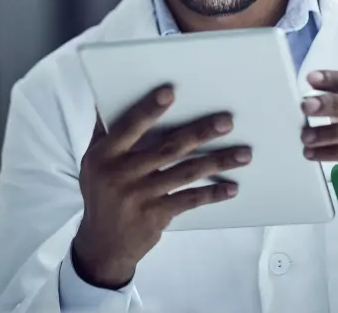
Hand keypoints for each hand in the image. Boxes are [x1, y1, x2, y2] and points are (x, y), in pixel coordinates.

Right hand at [73, 86, 251, 288]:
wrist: (103, 244)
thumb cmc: (100, 192)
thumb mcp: (93, 162)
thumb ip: (104, 133)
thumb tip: (106, 100)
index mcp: (105, 155)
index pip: (129, 127)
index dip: (149, 110)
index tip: (170, 93)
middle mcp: (122, 174)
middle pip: (167, 149)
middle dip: (199, 133)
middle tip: (227, 122)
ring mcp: (141, 196)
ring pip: (184, 173)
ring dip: (216, 162)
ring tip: (244, 154)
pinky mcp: (157, 215)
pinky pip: (189, 200)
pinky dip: (211, 194)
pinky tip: (232, 187)